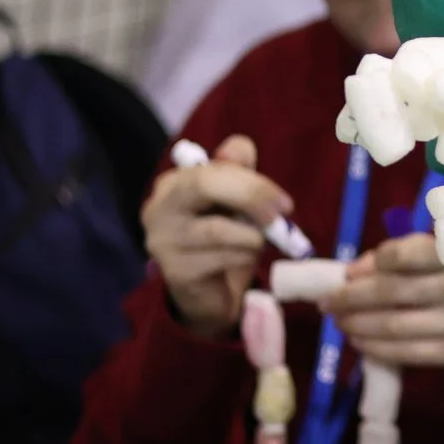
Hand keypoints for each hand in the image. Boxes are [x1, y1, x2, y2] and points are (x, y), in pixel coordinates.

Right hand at [141, 134, 291, 334]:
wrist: (207, 295)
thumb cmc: (223, 242)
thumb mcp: (234, 204)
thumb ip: (237, 171)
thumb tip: (241, 147)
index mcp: (174, 184)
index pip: (213, 168)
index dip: (253, 181)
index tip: (284, 202)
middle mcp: (159, 207)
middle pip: (204, 184)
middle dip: (251, 196)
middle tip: (282, 215)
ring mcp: (163, 240)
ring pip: (218, 228)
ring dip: (251, 237)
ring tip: (257, 245)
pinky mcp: (175, 271)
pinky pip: (221, 258)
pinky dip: (243, 258)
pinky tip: (242, 262)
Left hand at [320, 231, 443, 367]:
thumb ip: (403, 256)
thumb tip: (354, 271)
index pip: (403, 255)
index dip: (368, 264)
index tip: (346, 274)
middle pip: (392, 293)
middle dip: (351, 299)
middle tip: (327, 304)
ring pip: (396, 326)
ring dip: (359, 327)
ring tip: (340, 325)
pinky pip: (408, 354)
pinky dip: (378, 350)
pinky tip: (361, 344)